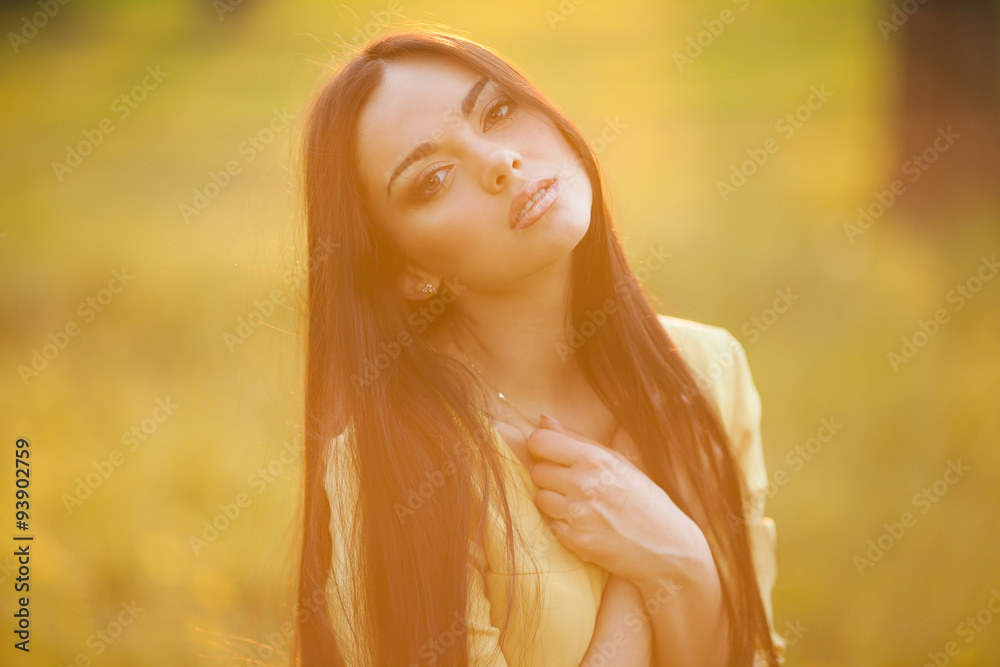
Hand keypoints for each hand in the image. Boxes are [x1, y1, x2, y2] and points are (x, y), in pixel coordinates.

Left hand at [526, 414, 709, 585]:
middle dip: (550, 476)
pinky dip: (564, 526)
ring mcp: (578, 514)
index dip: (542, 447)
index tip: (551, 454)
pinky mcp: (576, 541)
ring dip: (554, 501)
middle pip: (537, 471)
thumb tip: (543, 420)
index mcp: (596, 460)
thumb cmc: (646, 501)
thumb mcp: (619, 462)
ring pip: (540, 498)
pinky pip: (551, 525)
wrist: (668, 549)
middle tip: (573, 484)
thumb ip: (578, 440)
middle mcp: (584, 484)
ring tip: (580, 505)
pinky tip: (586, 525)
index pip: (540, 442)